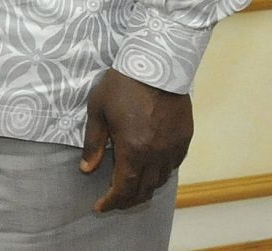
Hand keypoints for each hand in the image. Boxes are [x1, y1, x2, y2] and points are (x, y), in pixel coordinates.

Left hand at [80, 68, 192, 211]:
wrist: (157, 65)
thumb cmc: (122, 85)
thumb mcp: (98, 111)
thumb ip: (94, 144)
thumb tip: (87, 169)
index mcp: (133, 150)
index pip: (124, 188)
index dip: (111, 201)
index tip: (100, 207)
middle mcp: (156, 155)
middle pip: (144, 190)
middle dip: (127, 200)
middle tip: (114, 201)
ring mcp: (173, 148)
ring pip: (160, 180)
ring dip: (145, 188)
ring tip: (131, 187)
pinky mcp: (184, 139)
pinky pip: (173, 165)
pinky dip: (160, 173)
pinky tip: (150, 169)